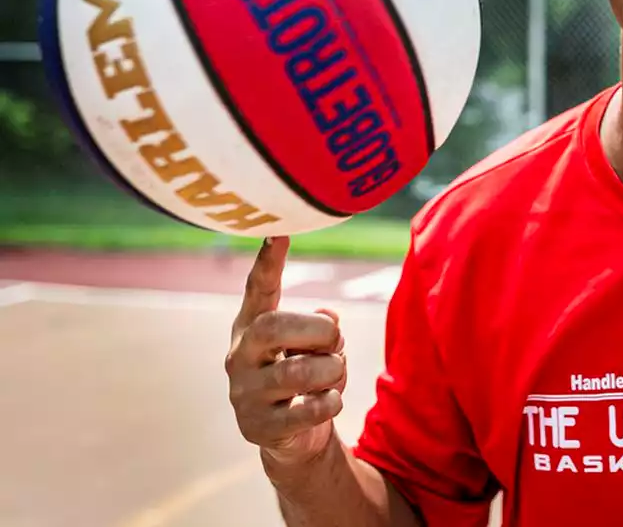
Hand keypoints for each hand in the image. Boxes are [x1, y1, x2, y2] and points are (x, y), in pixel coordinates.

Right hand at [226, 236, 347, 467]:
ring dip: (333, 370)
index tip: (278, 232)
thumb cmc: (304, 376)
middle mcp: (240, 355)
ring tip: (335, 375)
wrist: (290, 436)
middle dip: (319, 331)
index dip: (268, 262)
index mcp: (252, 326)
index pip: (258, 289)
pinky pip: (308, 408)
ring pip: (299, 371)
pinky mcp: (258, 426)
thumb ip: (320, 326)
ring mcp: (244, 393)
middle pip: (275, 326)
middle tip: (336, 341)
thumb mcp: (313, 346)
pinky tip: (329, 401)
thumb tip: (328, 318)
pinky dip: (331, 402)